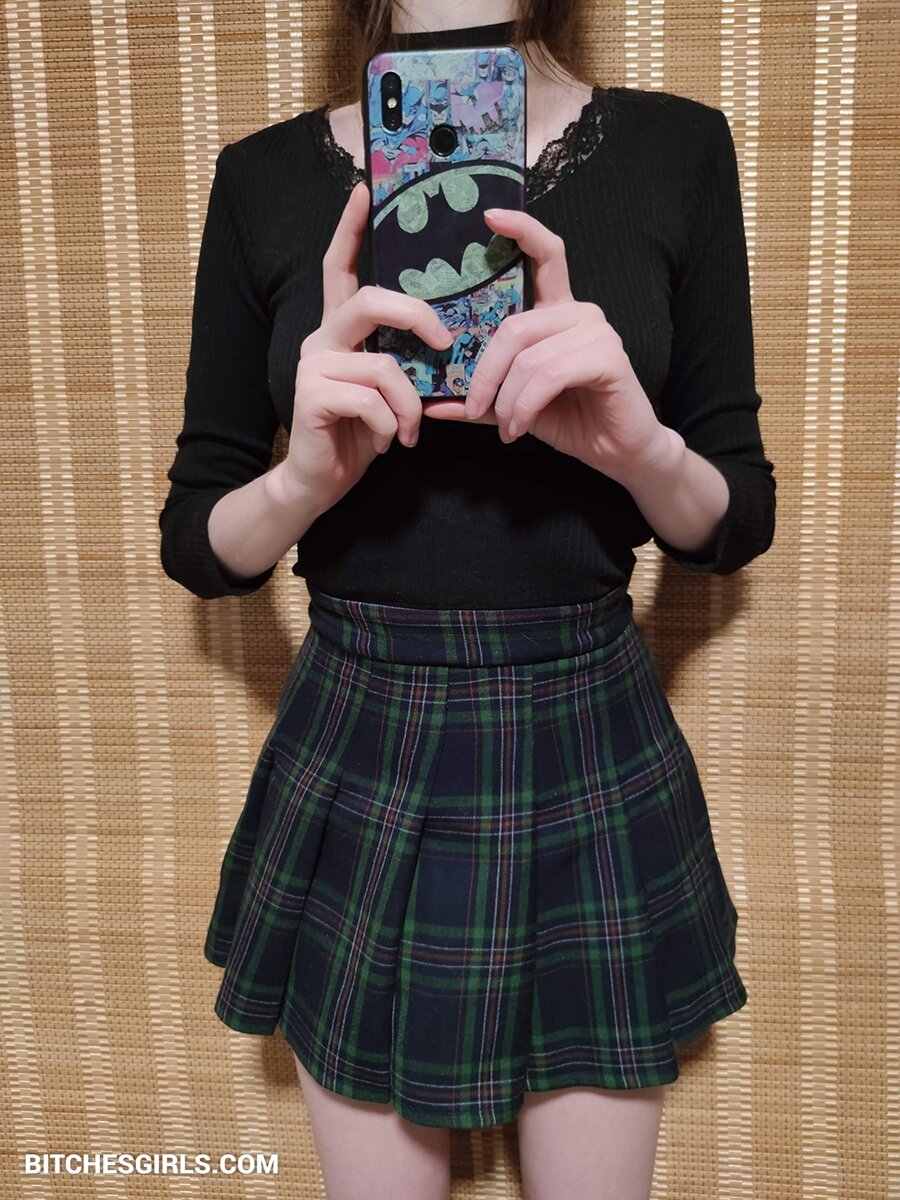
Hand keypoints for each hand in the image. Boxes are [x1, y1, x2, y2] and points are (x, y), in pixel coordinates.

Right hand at [285, 182, 499, 512]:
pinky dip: (392, 428)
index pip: (339, 268)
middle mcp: (321, 339)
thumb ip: (405, 362)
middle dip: (416, 317)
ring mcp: (313, 365)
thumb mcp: (389, 392)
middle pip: (369, 300)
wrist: (320, 482)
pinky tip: (386, 444)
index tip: (364, 190)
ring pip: (383, 366)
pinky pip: (372, 401)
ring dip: (409, 406)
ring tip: (408, 432)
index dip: (350, 229)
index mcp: (340, 331)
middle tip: (445, 344)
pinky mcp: (310, 396)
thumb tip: (446, 341)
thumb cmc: (360, 435)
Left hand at [422, 207, 672, 483]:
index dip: (521, 230)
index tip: (489, 216)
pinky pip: (547, 375)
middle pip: (514, 326)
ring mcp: (596, 331)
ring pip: (528, 356)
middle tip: (473, 408)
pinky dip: (524, 406)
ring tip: (505, 427)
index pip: (545, 256)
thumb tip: (431, 403)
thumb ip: (479, 400)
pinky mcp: (608, 357)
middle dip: (484, 374)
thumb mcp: (515, 407)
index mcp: (557, 313)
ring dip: (506, 400)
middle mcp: (579, 313)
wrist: (619, 451)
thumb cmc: (571, 421)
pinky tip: (519, 428)